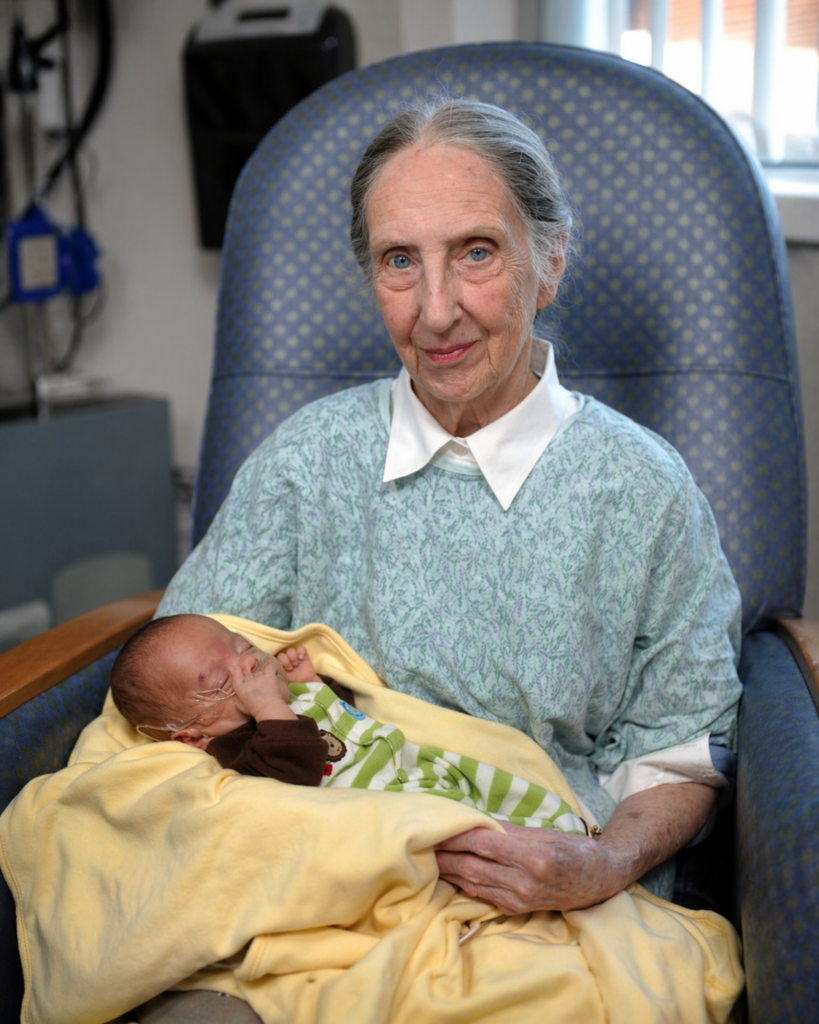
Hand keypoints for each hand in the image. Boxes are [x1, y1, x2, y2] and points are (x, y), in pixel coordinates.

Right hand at [233, 655, 295, 721]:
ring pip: (259, 670)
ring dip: (262, 675)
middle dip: (253, 677)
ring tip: (266, 682)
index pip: (235, 671)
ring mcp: (259, 677)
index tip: (239, 669)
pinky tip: (272, 673)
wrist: (269, 711)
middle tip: (258, 684)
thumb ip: (236, 698)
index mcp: (240, 688)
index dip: (236, 669)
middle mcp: (248, 681)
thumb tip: (235, 692)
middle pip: (249, 671)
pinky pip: (270, 666)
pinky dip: (271, 668)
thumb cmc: (255, 710)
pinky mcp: (269, 676)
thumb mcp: (241, 706)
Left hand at [276, 645, 319, 683]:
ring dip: (293, 657)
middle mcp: (286, 658)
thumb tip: (271, 665)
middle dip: (286, 660)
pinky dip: (301, 652)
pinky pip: (301, 648)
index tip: (282, 666)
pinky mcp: (303, 654)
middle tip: (290, 668)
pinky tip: (301, 658)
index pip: (275, 655)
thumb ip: (276, 671)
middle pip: (282, 651)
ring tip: (295, 665)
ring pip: (291, 649)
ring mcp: (295, 656)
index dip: (279, 660)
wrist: (305, 685)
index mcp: (279, 663)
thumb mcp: (281, 678)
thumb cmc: (292, 683)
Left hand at [435, 823, 618, 914]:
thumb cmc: (573, 849)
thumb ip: (507, 829)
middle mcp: (525, 882)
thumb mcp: (543, 831)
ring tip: (427, 855)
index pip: (483, 843)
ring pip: (472, 884)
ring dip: (448, 870)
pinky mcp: (516, 910)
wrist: (599, 880)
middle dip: (444, 854)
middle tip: (420, 839)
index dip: (456, 835)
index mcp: (533, 856)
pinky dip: (463, 883)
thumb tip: (474, 820)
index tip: (436, 824)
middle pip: (472, 866)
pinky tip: (450, 872)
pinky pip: (482, 895)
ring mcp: (520, 900)